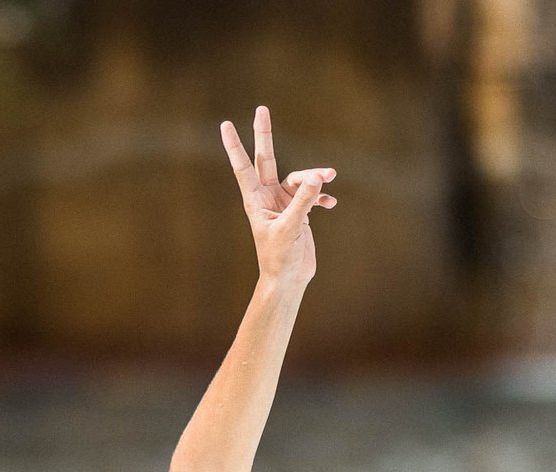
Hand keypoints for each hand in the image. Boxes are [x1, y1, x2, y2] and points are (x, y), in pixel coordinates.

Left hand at [220, 105, 335, 285]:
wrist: (288, 279)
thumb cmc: (280, 257)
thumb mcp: (291, 227)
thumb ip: (303, 201)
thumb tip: (317, 176)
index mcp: (255, 200)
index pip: (243, 167)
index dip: (235, 146)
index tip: (225, 125)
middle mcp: (267, 197)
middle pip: (266, 158)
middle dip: (264, 135)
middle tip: (261, 109)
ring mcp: (282, 203)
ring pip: (299, 178)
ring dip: (314, 177)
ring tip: (330, 176)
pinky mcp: (298, 211)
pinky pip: (311, 195)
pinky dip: (321, 196)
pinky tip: (331, 203)